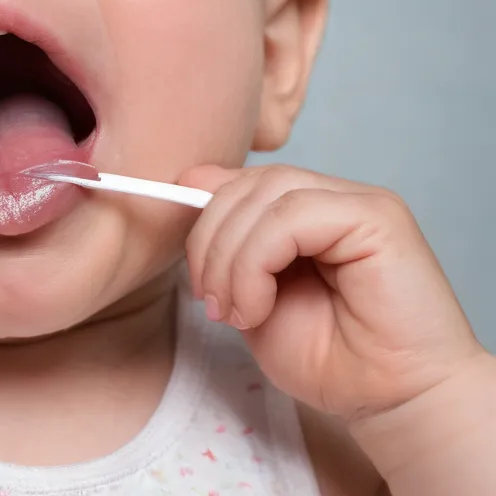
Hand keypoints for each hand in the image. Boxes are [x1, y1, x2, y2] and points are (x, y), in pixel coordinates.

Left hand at [181, 164, 485, 426]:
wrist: (392, 403)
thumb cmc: (330, 359)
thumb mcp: (251, 296)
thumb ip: (228, 246)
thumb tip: (190, 181)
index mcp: (306, 211)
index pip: (240, 182)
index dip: (205, 219)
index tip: (195, 276)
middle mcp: (334, 198)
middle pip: (248, 183)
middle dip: (210, 241)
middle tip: (210, 301)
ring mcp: (359, 203)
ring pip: (267, 194)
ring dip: (231, 257)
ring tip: (233, 311)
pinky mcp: (377, 218)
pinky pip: (292, 216)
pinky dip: (256, 262)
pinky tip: (258, 308)